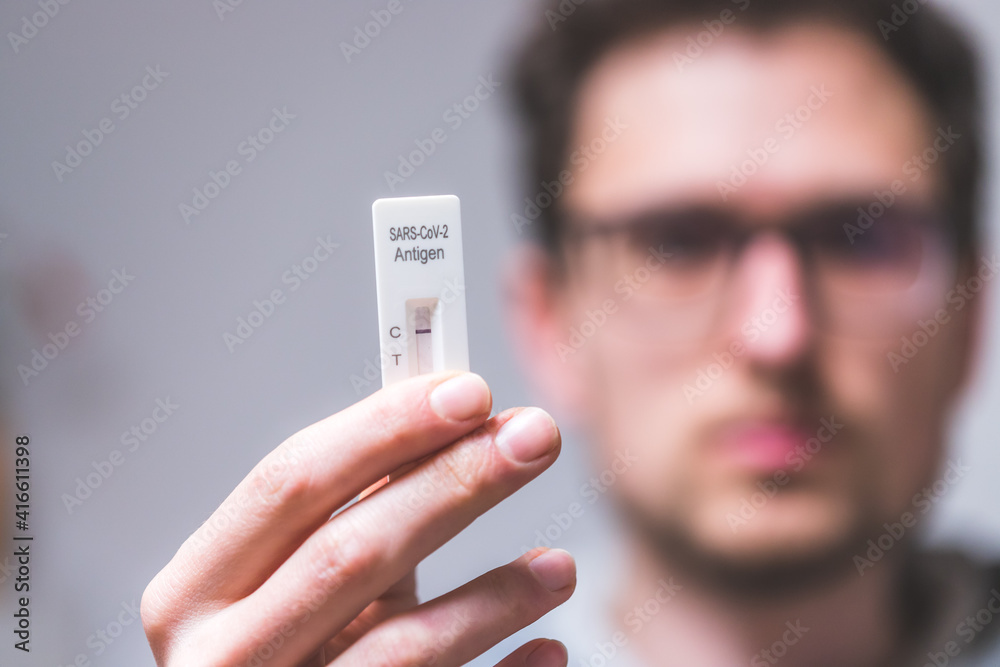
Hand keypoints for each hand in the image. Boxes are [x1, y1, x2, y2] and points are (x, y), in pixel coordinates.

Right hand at [141, 371, 574, 666]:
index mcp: (194, 592)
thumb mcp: (290, 581)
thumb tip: (442, 416)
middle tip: (534, 437)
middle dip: (454, 484)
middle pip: (349, 551)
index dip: (384, 427)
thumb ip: (348, 513)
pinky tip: (546, 648)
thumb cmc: (281, 650)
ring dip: (494, 597)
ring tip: (559, 568)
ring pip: (401, 648)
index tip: (470, 390)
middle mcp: (221, 658)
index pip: (289, 483)